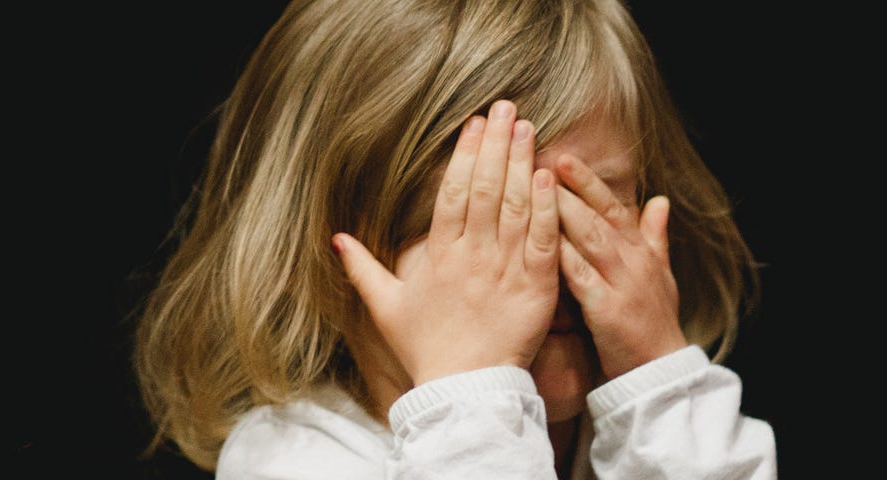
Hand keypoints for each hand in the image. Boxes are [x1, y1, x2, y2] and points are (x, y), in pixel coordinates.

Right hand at [334, 100, 560, 385]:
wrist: (464, 391)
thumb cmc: (426, 350)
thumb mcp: (386, 308)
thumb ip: (363, 269)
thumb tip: (337, 238)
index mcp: (439, 256)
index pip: (453, 193)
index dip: (464, 155)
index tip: (474, 124)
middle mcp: (472, 257)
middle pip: (486, 189)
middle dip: (497, 145)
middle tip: (507, 109)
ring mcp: (505, 271)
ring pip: (515, 207)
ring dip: (523, 163)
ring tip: (529, 128)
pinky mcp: (535, 289)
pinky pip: (542, 240)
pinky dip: (546, 207)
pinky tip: (549, 176)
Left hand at [553, 154, 686, 379]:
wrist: (660, 372)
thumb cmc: (654, 323)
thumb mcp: (661, 275)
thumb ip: (655, 236)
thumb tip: (660, 200)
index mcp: (640, 251)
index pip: (612, 206)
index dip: (587, 181)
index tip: (562, 157)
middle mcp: (632, 260)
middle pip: (597, 215)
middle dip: (569, 186)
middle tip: (539, 159)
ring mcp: (621, 283)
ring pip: (589, 238)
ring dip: (563, 211)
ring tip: (535, 187)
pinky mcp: (608, 309)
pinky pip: (581, 277)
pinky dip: (562, 257)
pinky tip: (540, 241)